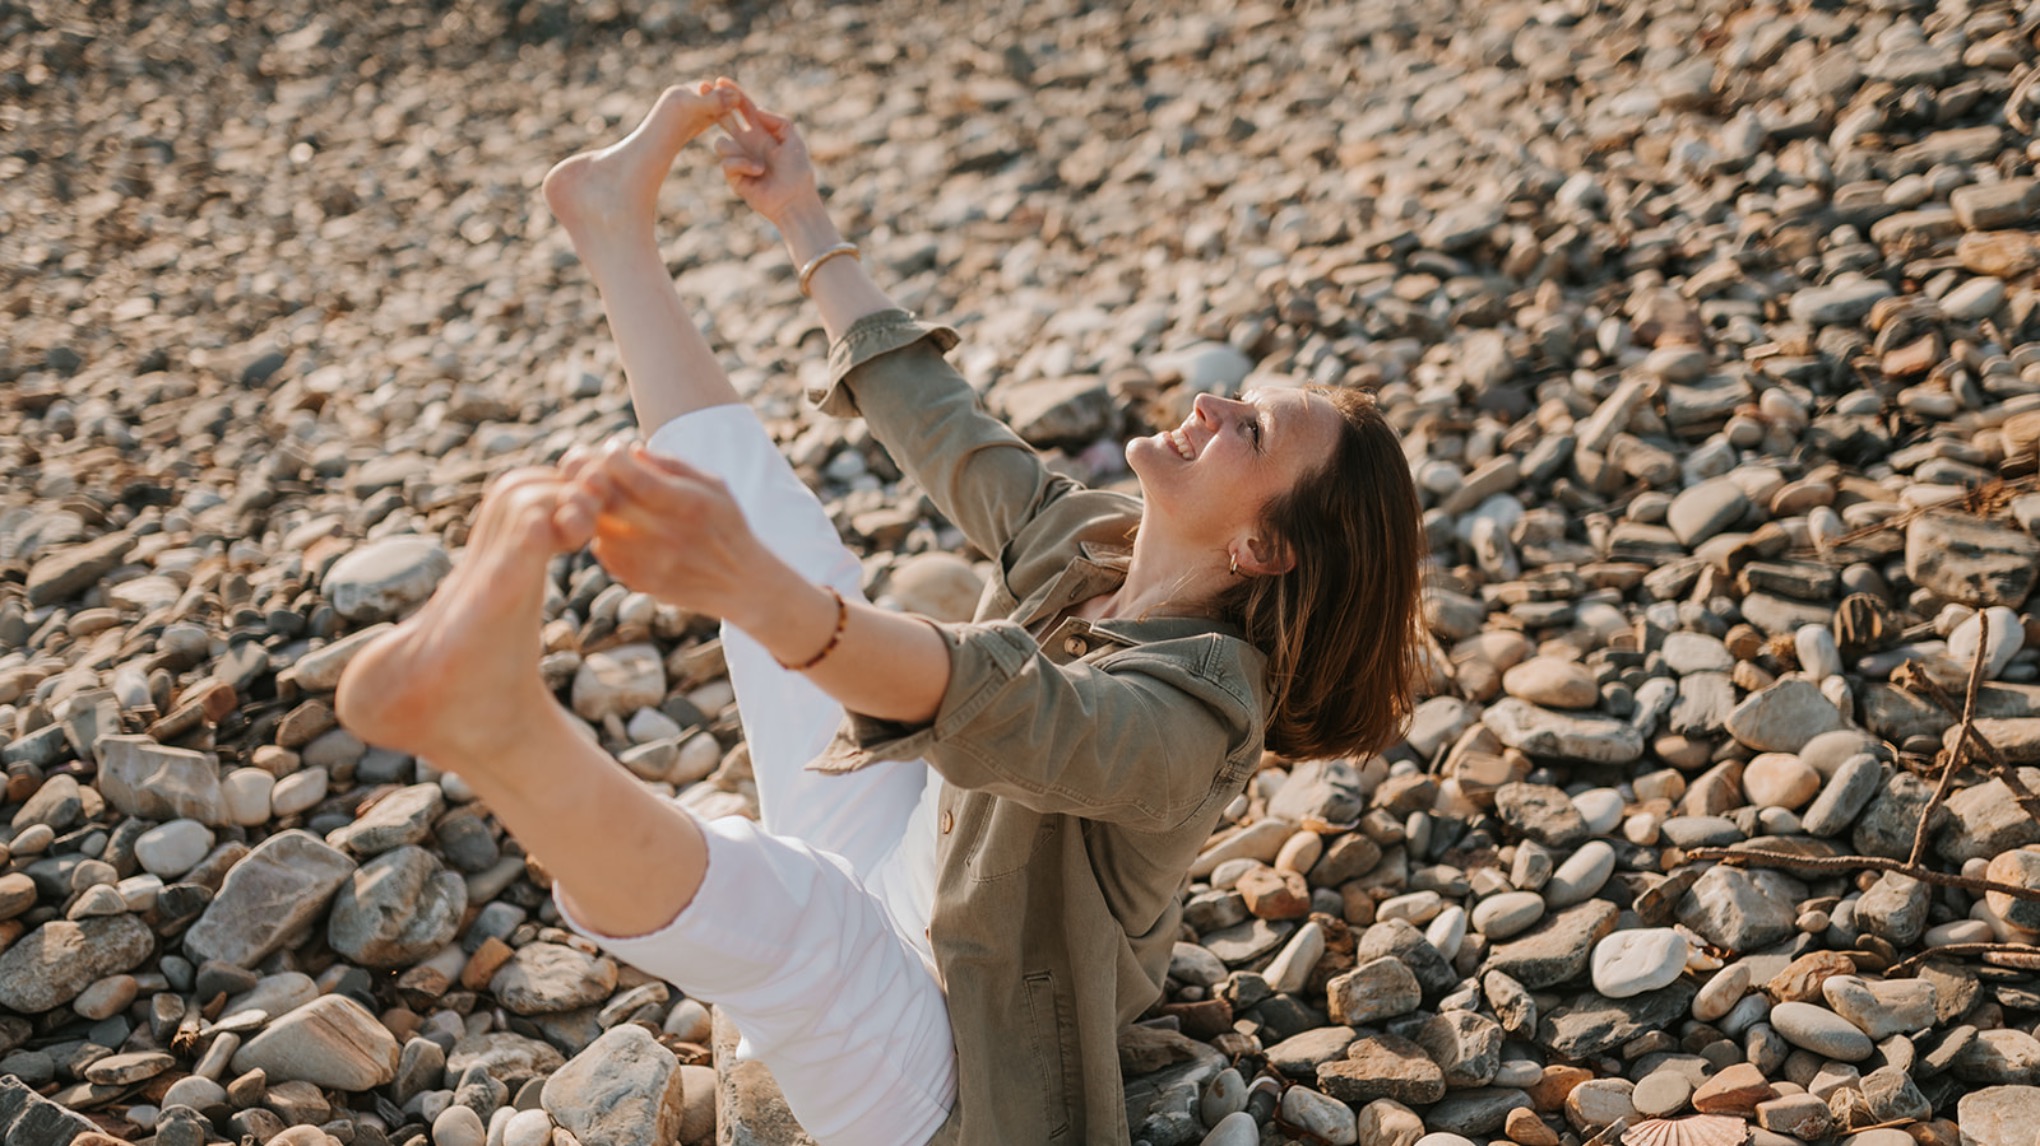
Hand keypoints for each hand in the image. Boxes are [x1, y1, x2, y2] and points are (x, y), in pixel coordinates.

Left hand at [557, 440, 777, 625]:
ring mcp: (652, 563)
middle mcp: (669, 537)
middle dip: (597, 479)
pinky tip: (619, 525)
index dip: (614, 458)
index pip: (636, 478)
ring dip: (596, 507)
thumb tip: (633, 450)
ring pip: (601, 527)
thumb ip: (674, 465)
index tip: (612, 448)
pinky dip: (602, 533)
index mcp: (690, 506)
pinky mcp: (641, 582)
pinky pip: (603, 551)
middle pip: (611, 502)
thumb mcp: (714, 485)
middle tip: (598, 469)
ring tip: (607, 496)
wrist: (741, 582)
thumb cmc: (727, 525)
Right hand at [708, 79, 823, 234]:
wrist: (795, 200)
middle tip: (703, 92)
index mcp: (760, 132)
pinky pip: (727, 163)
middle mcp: (747, 143)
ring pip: (721, 143)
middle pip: (724, 120)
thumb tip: (756, 109)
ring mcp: (739, 159)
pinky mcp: (734, 177)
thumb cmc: (798, 171)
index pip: (743, 109)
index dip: (733, 95)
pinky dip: (743, 165)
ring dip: (738, 150)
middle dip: (713, 107)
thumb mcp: (793, 139)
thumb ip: (777, 120)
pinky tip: (758, 172)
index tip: (720, 81)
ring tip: (760, 165)